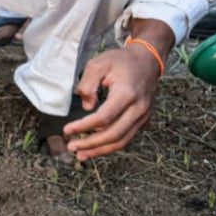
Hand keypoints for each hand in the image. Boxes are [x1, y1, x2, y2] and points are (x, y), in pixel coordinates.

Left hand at [66, 43, 160, 159]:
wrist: (148, 60)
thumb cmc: (121, 61)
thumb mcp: (98, 64)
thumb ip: (88, 84)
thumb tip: (87, 107)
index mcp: (127, 94)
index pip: (104, 118)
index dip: (84, 127)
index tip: (67, 130)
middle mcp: (138, 109)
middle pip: (114, 135)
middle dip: (91, 144)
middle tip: (71, 147)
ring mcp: (143, 116)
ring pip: (122, 141)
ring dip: (100, 150)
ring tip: (81, 155)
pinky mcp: (143, 120)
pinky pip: (127, 137)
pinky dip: (110, 146)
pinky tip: (95, 148)